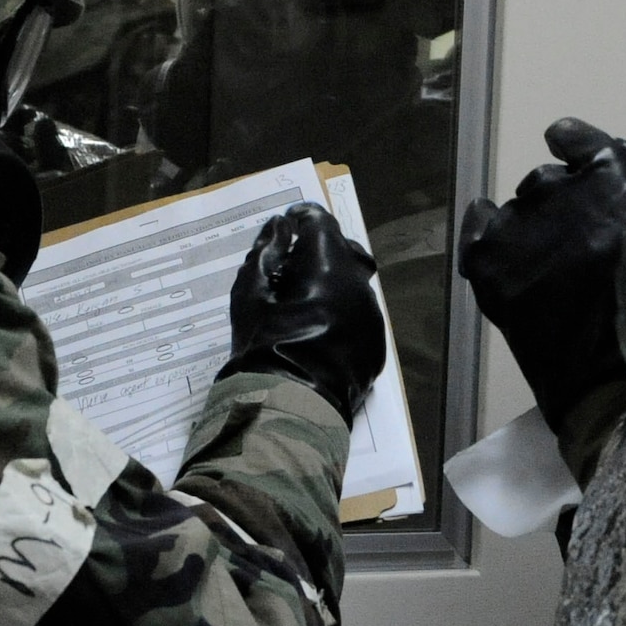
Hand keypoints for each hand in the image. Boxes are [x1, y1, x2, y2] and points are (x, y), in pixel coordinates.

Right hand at [219, 204, 385, 423]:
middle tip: (291, 266)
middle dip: (320, 249)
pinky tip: (318, 330)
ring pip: (354, 285)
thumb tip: (278, 227)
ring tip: (302, 304)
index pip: (320, 223)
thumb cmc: (262, 347)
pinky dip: (341, 313)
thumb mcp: (249, 296)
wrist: (288, 407)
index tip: (288, 224)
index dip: (302, 218)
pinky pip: (360, 316)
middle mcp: (357, 286)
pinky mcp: (376, 343)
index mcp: (327, 267)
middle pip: (344, 250)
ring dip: (331, 284)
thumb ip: (264, 254)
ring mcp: (371, 317)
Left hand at [458, 118, 625, 434]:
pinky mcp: (487, 256)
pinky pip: (479, 222)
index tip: (570, 149)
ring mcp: (517, 220)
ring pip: (517, 209)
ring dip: (530, 231)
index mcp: (611, 176)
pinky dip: (486, 228)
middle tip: (577, 250)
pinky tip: (500, 247)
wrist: (614, 370)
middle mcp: (557, 185)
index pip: (583, 141)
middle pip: (548, 183)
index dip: (577, 147)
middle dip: (561, 208)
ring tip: (547, 273)